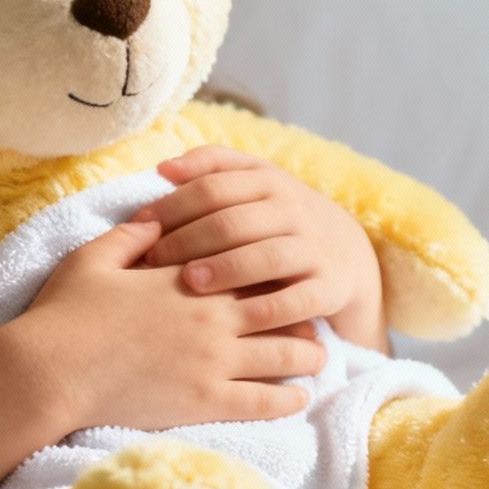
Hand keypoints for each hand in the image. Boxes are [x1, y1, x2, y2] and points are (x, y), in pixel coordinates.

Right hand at [0, 218, 327, 433]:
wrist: (49, 371)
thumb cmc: (65, 313)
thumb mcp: (94, 257)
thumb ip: (131, 234)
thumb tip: (154, 213)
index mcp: (188, 277)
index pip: (250, 264)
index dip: (274, 268)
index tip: (288, 272)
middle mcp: (211, 315)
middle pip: (281, 307)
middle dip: (303, 312)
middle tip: (315, 317)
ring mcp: (213, 360)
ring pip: (284, 355)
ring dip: (307, 356)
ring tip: (318, 359)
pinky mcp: (205, 401)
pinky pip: (264, 401)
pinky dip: (288, 398)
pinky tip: (299, 398)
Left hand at [133, 146, 387, 351]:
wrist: (350, 256)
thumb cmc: (282, 221)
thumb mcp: (257, 183)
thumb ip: (212, 167)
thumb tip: (163, 167)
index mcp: (268, 181)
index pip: (211, 188)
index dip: (171, 207)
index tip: (138, 229)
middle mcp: (293, 210)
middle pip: (231, 221)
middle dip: (186, 241)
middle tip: (150, 262)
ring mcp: (313, 248)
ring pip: (264, 256)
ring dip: (223, 269)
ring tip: (187, 282)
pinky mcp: (330, 287)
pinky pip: (296, 300)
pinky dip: (265, 311)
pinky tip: (234, 321)